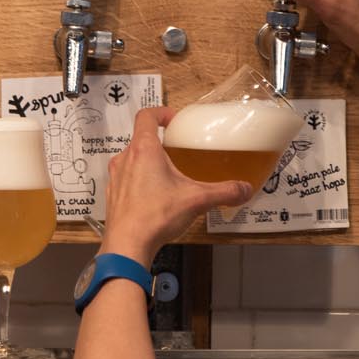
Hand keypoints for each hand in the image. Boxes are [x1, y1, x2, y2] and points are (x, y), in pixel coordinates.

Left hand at [100, 107, 250, 263]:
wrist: (128, 245)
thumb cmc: (155, 216)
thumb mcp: (196, 200)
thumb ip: (224, 192)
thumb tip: (244, 189)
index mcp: (144, 150)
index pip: (146, 116)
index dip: (161, 113)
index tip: (173, 120)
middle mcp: (125, 158)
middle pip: (141, 138)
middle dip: (160, 143)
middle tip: (177, 152)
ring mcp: (116, 177)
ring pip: (132, 159)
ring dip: (148, 163)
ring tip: (168, 177)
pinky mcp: (113, 194)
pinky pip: (126, 179)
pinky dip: (139, 181)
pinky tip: (155, 197)